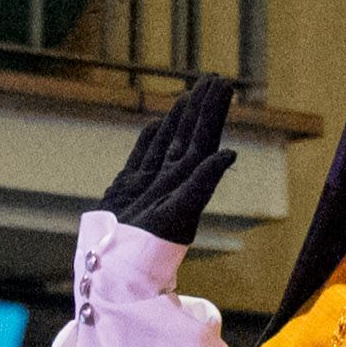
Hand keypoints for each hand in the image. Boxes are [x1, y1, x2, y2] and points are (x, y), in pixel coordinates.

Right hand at [100, 76, 237, 245]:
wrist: (115, 268)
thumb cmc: (151, 245)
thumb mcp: (181, 211)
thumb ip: (204, 182)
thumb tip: (230, 155)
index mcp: (189, 179)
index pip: (205, 136)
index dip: (214, 109)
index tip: (224, 83)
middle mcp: (173, 178)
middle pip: (189, 134)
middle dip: (200, 107)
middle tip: (211, 78)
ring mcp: (151, 182)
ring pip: (166, 142)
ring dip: (178, 120)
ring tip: (187, 96)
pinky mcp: (128, 190)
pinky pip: (142, 158)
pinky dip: (149, 140)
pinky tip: (156, 125)